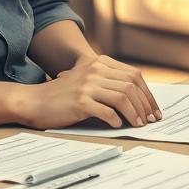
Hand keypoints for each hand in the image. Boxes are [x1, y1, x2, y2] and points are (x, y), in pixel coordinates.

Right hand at [14, 55, 161, 129]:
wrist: (35, 101)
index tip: (153, 108)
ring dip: (135, 113)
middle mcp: (95, 70)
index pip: (134, 75)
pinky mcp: (80, 101)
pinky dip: (116, 120)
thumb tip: (138, 97)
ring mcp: (88, 85)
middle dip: (145, 104)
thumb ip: (108, 81)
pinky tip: (118, 125)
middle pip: (131, 86)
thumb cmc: (63, 95)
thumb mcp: (86, 79)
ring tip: (139, 124)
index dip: (147, 93)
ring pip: (123, 98)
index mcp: (99, 63)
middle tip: (151, 119)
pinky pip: (107, 111)